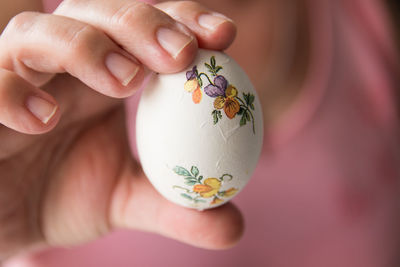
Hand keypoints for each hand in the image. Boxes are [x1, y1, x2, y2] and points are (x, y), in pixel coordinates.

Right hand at [0, 0, 241, 259]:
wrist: (5, 221)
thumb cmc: (62, 196)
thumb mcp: (125, 200)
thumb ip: (175, 206)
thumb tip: (233, 226)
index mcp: (102, 77)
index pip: (145, 30)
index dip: (184, 21)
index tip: (224, 36)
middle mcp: (60, 68)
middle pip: (96, 13)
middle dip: (141, 22)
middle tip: (182, 53)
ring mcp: (14, 78)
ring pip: (37, 33)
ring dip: (85, 46)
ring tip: (125, 80)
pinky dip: (12, 92)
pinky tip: (44, 119)